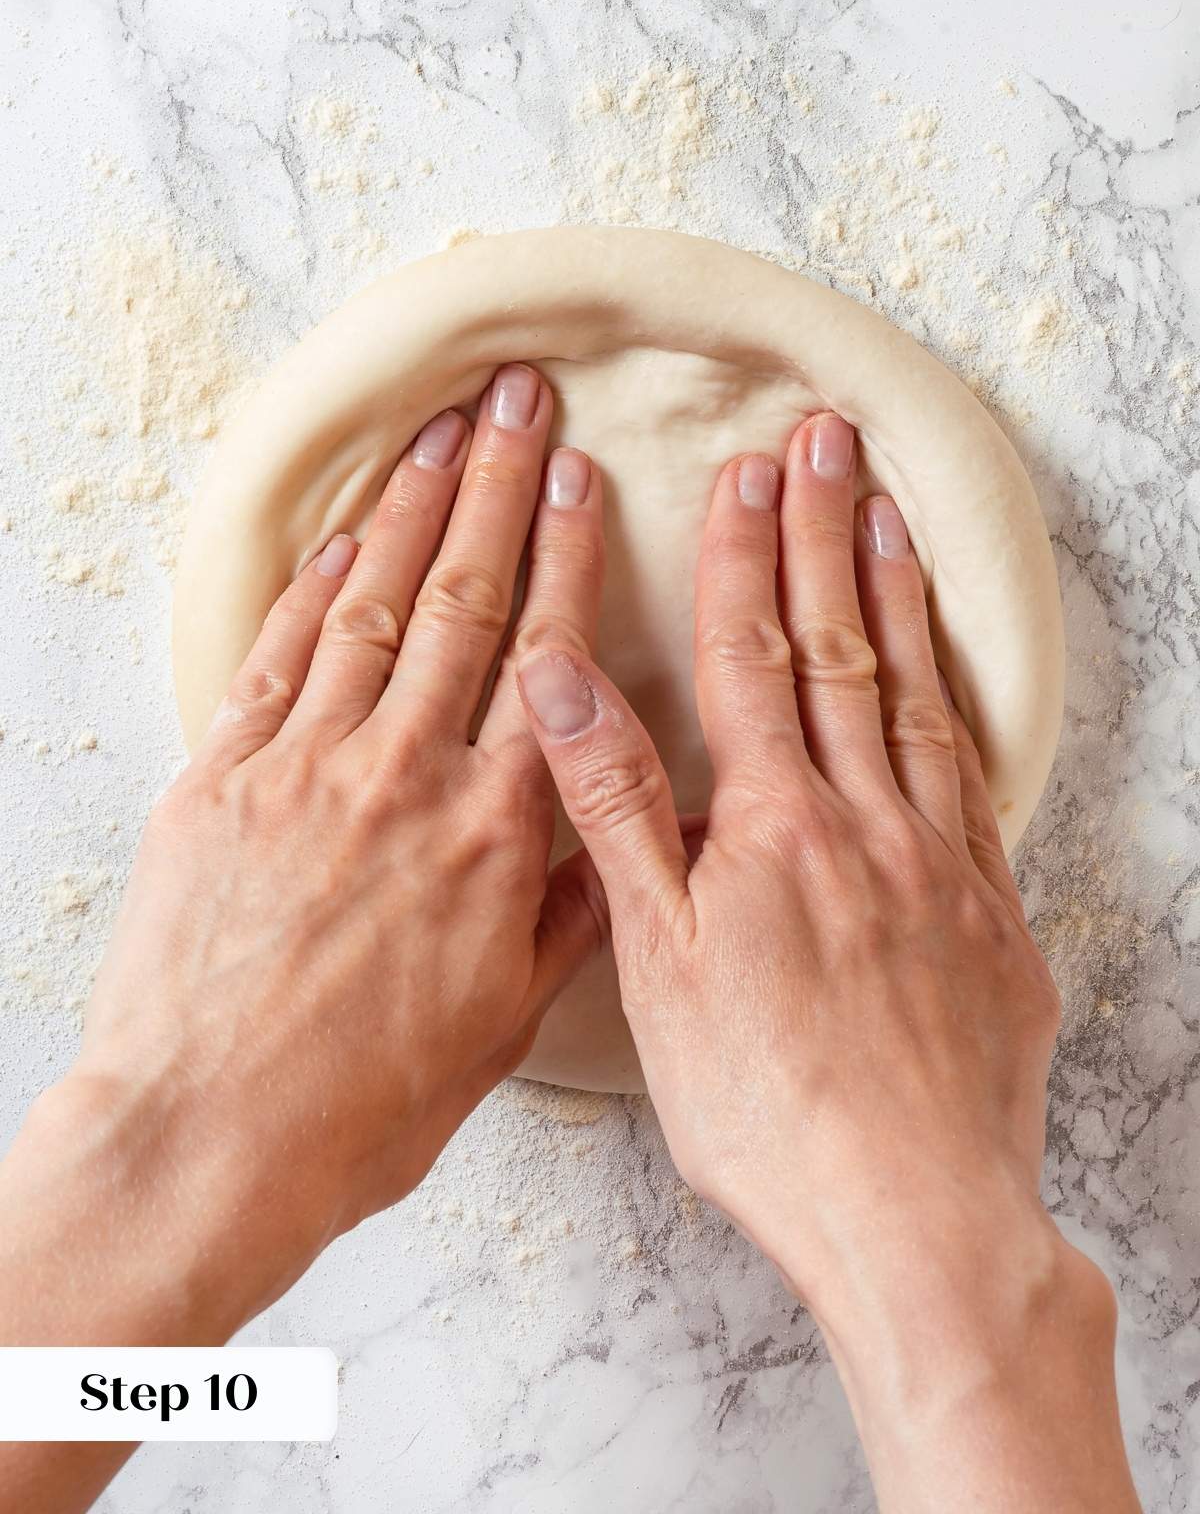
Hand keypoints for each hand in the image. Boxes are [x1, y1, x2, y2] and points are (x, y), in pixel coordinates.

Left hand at [3, 363, 607, 1341]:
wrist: (209, 1137)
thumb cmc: (365, 1101)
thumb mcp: (502, 1023)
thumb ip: (565, 913)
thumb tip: (616, 835)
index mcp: (494, 835)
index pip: (549, 660)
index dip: (568, 556)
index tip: (581, 478)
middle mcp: (407, 776)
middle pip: (464, 601)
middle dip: (496, 488)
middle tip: (518, 399)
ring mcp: (307, 766)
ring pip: (372, 604)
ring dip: (410, 507)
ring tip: (440, 428)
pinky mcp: (221, 777)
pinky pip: (277, 655)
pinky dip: (312, 581)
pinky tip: (341, 529)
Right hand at [518, 416, 1138, 1510]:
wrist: (914, 1208)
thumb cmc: (766, 1102)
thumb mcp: (656, 961)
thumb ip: (616, 810)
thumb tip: (563, 684)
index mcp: (772, 826)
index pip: (750, 658)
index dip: (746, 558)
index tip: (748, 473)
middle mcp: (863, 820)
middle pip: (837, 651)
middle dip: (826, 536)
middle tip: (829, 439)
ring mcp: (938, 861)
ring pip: (912, 699)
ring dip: (894, 597)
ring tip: (889, 512)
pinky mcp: (990, 913)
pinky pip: (971, 779)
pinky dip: (953, 703)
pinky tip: (944, 671)